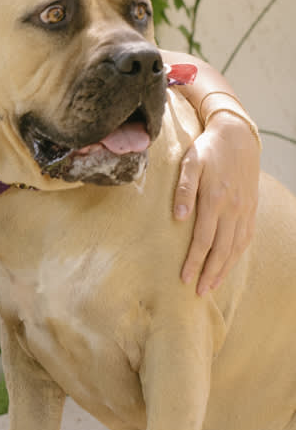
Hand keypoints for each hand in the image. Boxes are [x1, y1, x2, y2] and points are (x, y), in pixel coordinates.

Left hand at [173, 113, 259, 294]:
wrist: (237, 137)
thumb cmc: (208, 150)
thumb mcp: (190, 162)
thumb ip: (183, 189)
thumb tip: (178, 216)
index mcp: (215, 199)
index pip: (204, 240)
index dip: (194, 261)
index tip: (184, 279)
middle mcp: (233, 209)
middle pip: (221, 250)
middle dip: (209, 273)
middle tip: (198, 292)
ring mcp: (244, 210)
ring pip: (235, 247)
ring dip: (224, 269)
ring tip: (211, 286)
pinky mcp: (251, 209)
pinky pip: (245, 238)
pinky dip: (237, 255)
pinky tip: (229, 265)